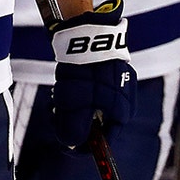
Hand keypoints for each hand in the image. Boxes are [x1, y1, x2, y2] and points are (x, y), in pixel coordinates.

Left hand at [49, 0, 135, 148]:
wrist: (87, 32)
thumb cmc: (84, 70)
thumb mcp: (74, 104)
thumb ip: (74, 128)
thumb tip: (71, 144)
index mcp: (122, 112)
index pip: (106, 141)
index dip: (85, 147)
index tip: (66, 147)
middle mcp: (124, 100)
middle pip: (97, 124)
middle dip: (74, 122)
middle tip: (55, 114)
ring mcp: (117, 83)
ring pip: (91, 106)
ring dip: (72, 106)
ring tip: (58, 95)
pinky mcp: (108, 70)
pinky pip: (92, 90)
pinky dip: (76, 91)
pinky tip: (64, 83)